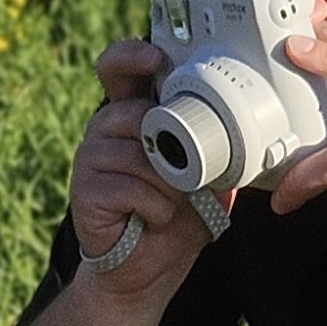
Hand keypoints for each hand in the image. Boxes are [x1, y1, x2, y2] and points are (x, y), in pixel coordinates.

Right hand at [66, 40, 201, 297]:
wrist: (150, 269)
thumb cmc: (179, 216)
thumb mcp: (210, 173)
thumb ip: (217, 141)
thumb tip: (241, 120)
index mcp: (135, 114)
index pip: (121, 70)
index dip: (131, 56)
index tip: (153, 57)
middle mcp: (108, 129)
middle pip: (133, 112)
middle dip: (171, 145)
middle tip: (184, 172)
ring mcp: (92, 157)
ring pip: (140, 154)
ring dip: (169, 185)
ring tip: (171, 203)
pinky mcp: (85, 189)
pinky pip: (133, 187)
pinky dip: (157, 208)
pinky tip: (154, 219)